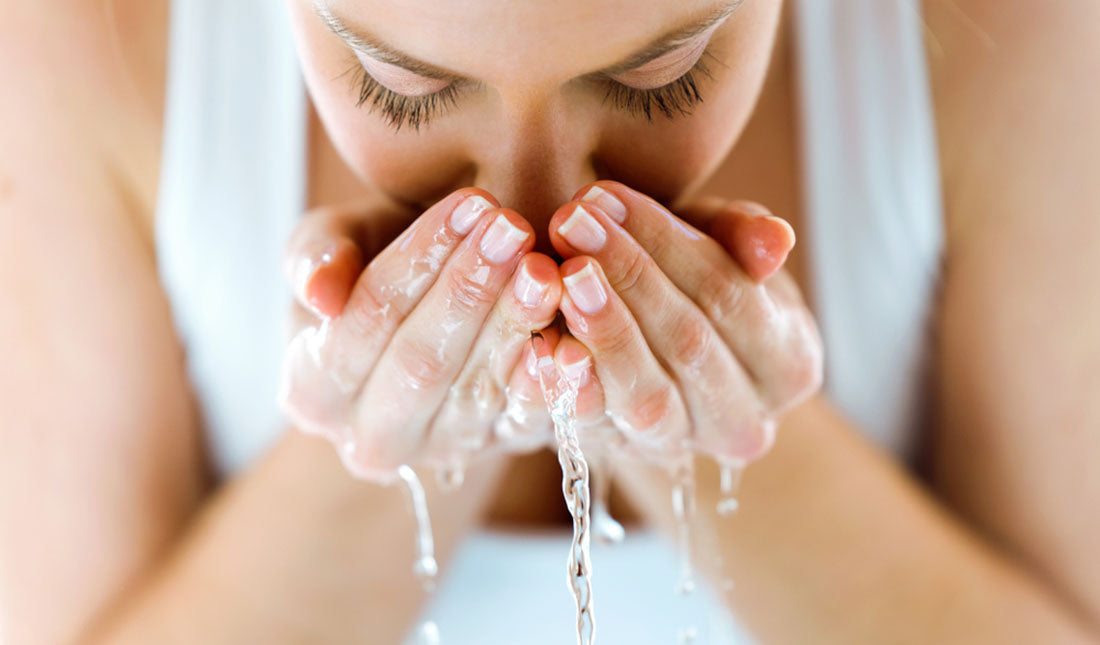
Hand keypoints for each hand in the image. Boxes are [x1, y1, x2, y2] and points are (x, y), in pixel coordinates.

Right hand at [277, 189, 564, 481]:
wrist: (431, 311)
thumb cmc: (374, 263)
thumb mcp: (334, 243)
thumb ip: (315, 255)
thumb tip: (320, 295)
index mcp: (312, 392)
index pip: (366, 320)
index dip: (416, 261)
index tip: (466, 204)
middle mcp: (372, 439)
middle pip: (422, 362)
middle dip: (469, 290)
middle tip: (512, 229)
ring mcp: (441, 450)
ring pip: (479, 390)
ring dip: (516, 324)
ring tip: (546, 267)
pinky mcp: (502, 448)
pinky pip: (530, 420)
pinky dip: (554, 382)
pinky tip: (573, 339)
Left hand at [543, 181, 823, 465]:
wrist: (650, 348)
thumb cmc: (691, 281)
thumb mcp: (720, 245)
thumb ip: (743, 235)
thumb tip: (775, 240)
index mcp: (789, 365)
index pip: (731, 296)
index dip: (668, 244)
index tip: (606, 196)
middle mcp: (745, 423)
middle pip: (689, 344)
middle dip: (627, 275)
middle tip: (571, 222)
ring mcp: (681, 447)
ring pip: (647, 396)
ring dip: (602, 331)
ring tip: (561, 275)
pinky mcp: (622, 457)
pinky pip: (595, 429)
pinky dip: (568, 386)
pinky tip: (541, 343)